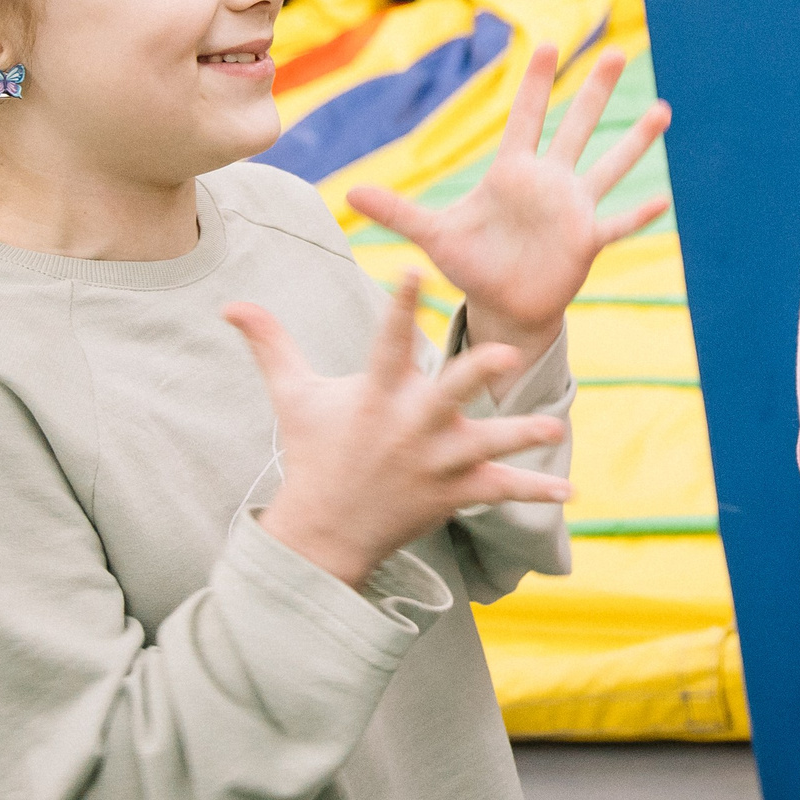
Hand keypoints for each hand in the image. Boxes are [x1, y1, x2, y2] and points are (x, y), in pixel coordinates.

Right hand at [226, 275, 570, 588]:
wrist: (323, 534)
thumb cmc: (314, 454)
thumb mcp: (293, 397)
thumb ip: (272, 344)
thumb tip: (231, 304)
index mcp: (376, 394)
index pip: (387, 340)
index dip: (398, 303)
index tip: (413, 265)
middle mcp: (408, 426)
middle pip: (448, 394)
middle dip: (477, 374)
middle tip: (510, 351)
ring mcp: (433, 463)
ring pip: (485, 445)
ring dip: (520, 437)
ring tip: (553, 425)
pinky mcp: (452, 494)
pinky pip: (499, 492)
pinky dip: (533, 493)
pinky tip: (568, 493)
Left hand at [348, 45, 669, 380]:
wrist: (502, 305)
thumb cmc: (471, 265)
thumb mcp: (433, 237)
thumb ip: (399, 212)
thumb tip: (350, 193)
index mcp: (512, 173)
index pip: (526, 118)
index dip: (535, 82)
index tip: (547, 43)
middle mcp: (548, 182)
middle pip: (576, 127)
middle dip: (594, 90)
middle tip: (616, 50)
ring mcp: (572, 209)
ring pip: (609, 165)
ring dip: (635, 140)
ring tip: (664, 110)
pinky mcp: (586, 242)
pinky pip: (617, 224)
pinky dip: (638, 214)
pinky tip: (663, 199)